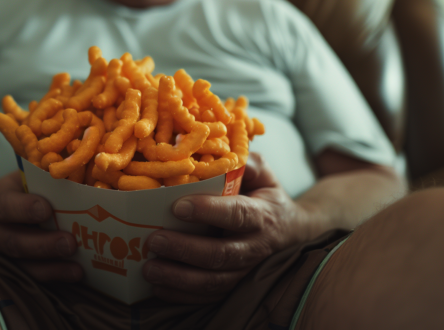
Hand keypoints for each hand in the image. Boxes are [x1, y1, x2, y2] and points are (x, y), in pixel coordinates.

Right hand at [0, 172, 82, 281]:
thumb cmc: (18, 191)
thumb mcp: (24, 177)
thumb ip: (44, 176)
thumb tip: (78, 171)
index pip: (5, 205)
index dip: (24, 209)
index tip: (46, 209)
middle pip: (13, 242)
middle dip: (43, 245)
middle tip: (69, 243)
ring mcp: (0, 252)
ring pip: (21, 265)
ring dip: (51, 268)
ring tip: (76, 269)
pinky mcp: (12, 268)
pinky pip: (31, 277)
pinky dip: (53, 276)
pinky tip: (74, 274)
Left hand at [142, 153, 319, 302]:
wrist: (294, 232)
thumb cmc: (266, 195)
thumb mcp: (263, 172)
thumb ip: (243, 160)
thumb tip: (215, 146)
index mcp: (263, 215)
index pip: (236, 214)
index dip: (208, 211)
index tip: (178, 206)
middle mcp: (256, 246)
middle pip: (221, 254)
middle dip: (186, 249)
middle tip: (154, 239)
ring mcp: (246, 270)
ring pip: (214, 281)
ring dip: (179, 277)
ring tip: (149, 268)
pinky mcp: (235, 286)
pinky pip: (210, 296)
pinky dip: (183, 295)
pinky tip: (158, 287)